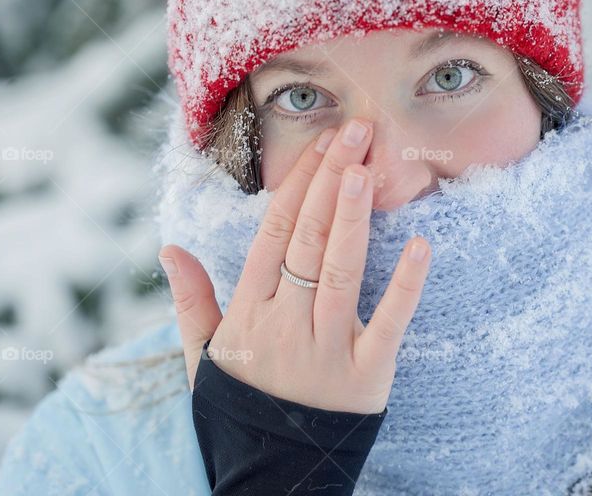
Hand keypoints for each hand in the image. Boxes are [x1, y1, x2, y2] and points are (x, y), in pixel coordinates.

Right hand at [158, 118, 430, 413]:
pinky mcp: (368, 374)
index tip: (320, 144)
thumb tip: (170, 248)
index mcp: (249, 313)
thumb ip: (191, 301)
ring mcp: (328, 348)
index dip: (298, 184)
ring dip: (353, 218)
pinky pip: (390, 323)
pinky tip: (421, 245)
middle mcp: (286, 323)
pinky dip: (407, 284)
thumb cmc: (240, 408)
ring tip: (366, 169)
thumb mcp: (203, 358)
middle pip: (308, 239)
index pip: (274, 233)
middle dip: (331, 180)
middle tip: (356, 131)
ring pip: (340, 271)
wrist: (269, 476)